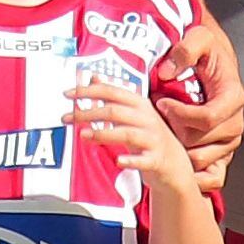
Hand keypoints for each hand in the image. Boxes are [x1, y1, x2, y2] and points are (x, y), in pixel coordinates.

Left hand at [73, 78, 200, 203]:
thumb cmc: (150, 139)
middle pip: (115, 111)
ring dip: (103, 134)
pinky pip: (143, 159)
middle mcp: (147, 119)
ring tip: (83, 136)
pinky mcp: (157, 159)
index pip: (112, 92)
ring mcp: (153, 139)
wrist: (176, 166)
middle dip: (88, 113)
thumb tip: (93, 78)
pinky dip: (130, 159)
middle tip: (67, 117)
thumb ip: (114, 98)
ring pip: (127, 133)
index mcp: (140, 105)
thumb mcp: (134, 114)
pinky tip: (118, 161)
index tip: (68, 94)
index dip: (89, 91)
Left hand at [153, 21, 243, 191]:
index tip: (161, 103)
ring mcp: (229, 140)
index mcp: (233, 97)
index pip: (207, 118)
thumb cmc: (207, 50)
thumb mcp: (199, 38)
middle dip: (174, 132)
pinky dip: (193, 173)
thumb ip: (185, 50)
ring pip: (201, 158)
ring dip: (178, 149)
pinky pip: (212, 174)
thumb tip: (167, 72)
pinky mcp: (222, 152)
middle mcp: (235, 122)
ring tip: (162, 132)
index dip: (180, 114)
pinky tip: (174, 161)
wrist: (215, 59)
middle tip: (156, 118)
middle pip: (200, 141)